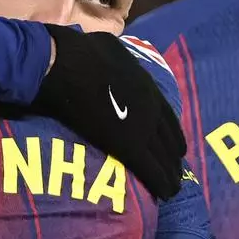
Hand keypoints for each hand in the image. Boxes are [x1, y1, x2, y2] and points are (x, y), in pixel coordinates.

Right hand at [33, 25, 185, 199]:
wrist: (63, 65)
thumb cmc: (77, 53)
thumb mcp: (107, 45)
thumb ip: (117, 56)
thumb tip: (112, 54)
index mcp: (146, 83)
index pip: (167, 114)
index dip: (171, 132)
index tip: (174, 145)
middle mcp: (150, 105)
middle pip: (169, 136)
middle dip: (173, 155)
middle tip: (175, 168)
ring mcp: (141, 125)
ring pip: (164, 155)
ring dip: (170, 171)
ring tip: (173, 185)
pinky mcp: (127, 144)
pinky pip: (150, 168)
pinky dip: (161, 182)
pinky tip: (166, 193)